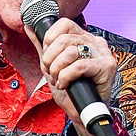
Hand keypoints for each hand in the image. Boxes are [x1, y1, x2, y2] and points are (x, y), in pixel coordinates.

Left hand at [29, 17, 115, 135]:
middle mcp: (96, 42)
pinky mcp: (107, 67)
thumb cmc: (70, 89)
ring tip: (59, 80)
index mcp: (84, 38)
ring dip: (58, 70)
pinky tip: (65, 84)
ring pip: (71, 52)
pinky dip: (66, 77)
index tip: (47, 56)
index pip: (65, 24)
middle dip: (50, 59)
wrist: (82, 112)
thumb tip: (29, 26)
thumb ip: (43, 45)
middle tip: (50, 72)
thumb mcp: (52, 64)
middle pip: (65, 39)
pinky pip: (79, 66)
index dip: (50, 38)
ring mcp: (103, 53)